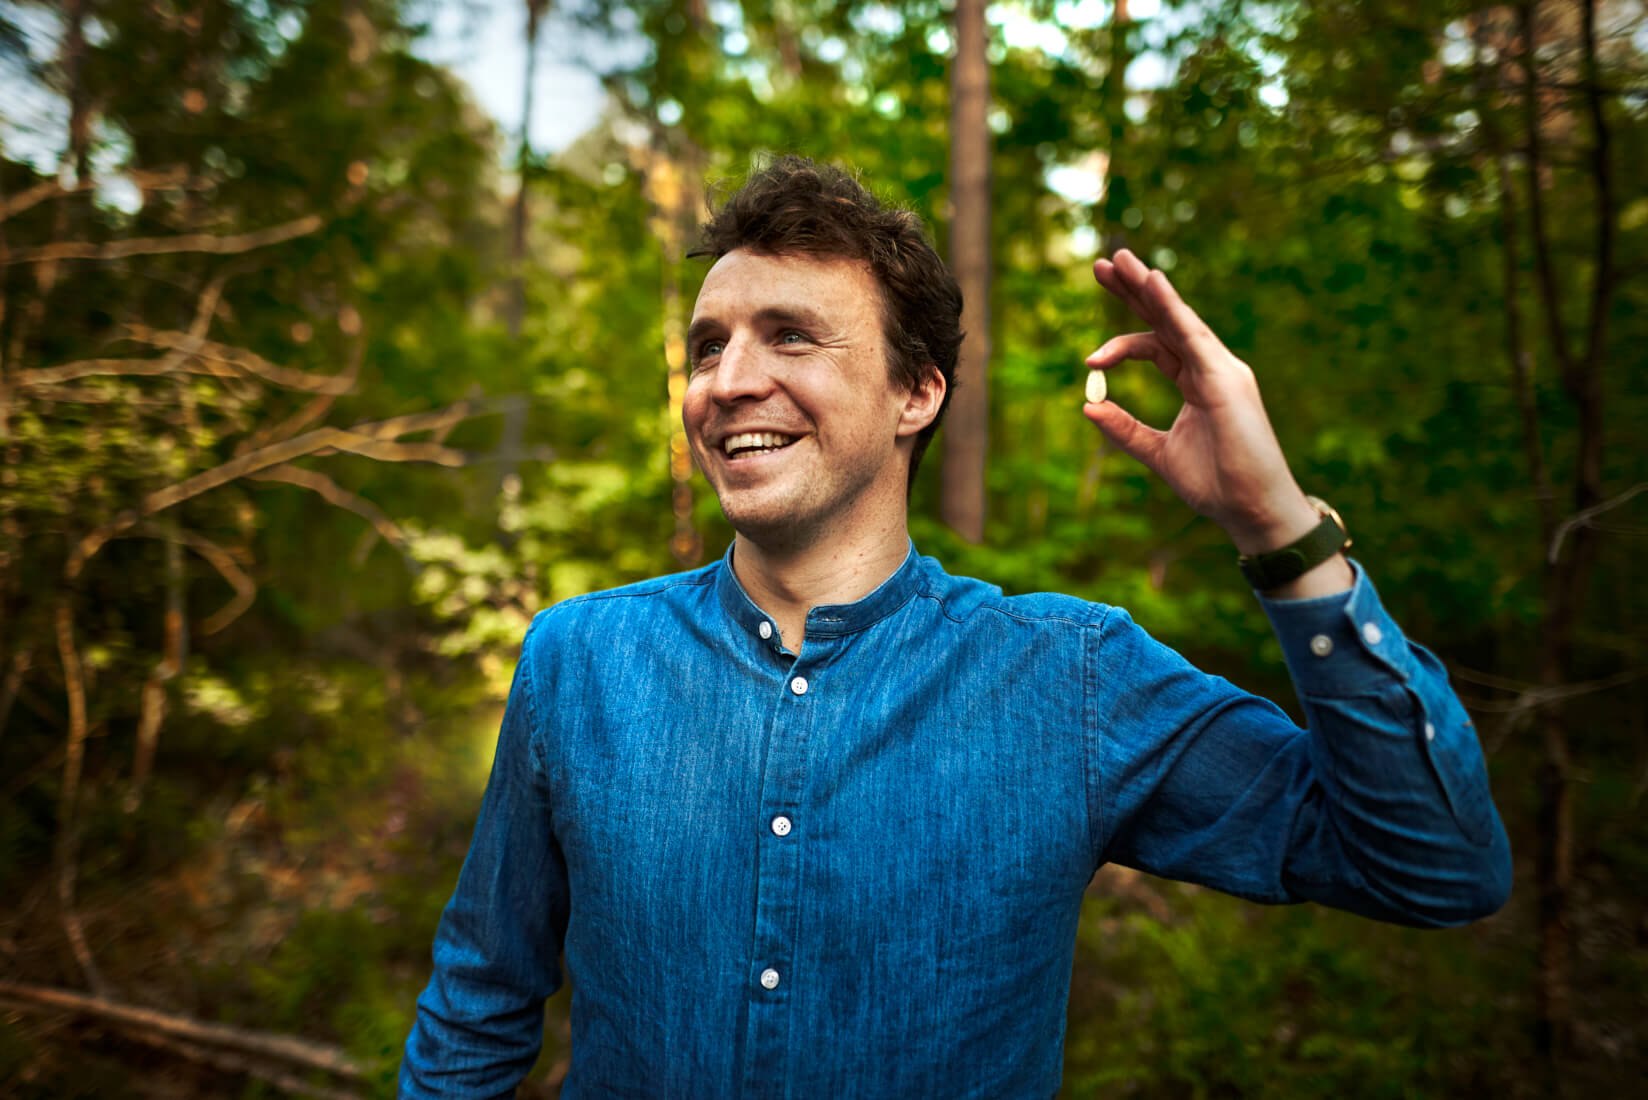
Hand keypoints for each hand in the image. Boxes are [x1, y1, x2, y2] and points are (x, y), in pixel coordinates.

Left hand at [1082, 249, 1319, 555]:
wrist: (1252, 509)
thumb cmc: (1216, 484)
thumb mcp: (1158, 453)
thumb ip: (1125, 429)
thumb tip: (1086, 406)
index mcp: (1197, 381)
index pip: (1156, 343)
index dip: (1120, 342)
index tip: (1088, 360)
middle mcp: (1210, 366)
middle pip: (1166, 319)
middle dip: (1133, 290)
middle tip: (1100, 263)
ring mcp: (1221, 369)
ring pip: (1178, 317)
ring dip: (1147, 287)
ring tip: (1118, 260)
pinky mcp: (1224, 379)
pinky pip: (1193, 335)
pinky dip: (1172, 308)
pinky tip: (1152, 283)